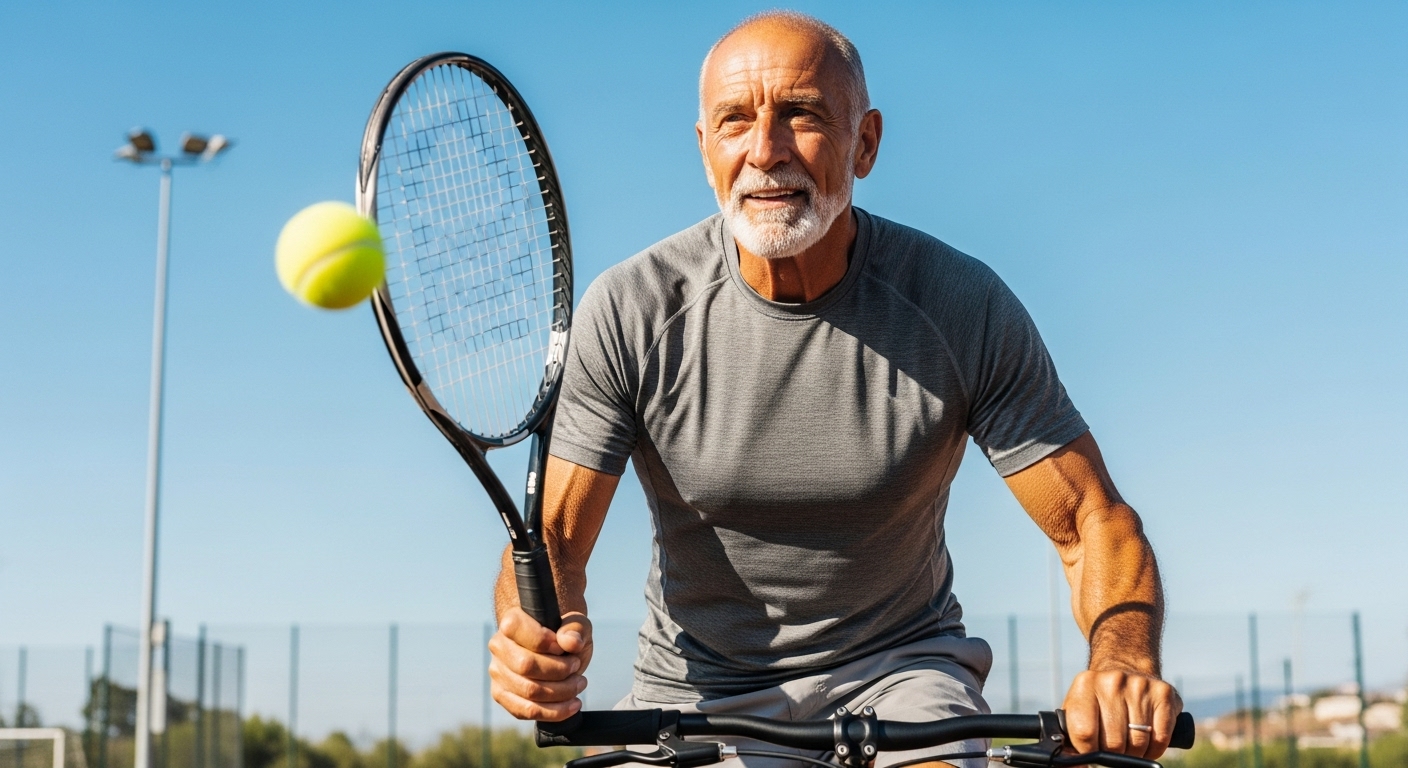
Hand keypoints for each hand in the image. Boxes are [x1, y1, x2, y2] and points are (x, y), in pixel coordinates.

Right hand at [488, 608, 592, 720]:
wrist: (557, 651)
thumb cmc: (565, 635)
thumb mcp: (577, 624)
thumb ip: (575, 629)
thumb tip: (570, 643)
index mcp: (512, 622)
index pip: (523, 634)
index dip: (548, 643)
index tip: (565, 648)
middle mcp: (499, 646)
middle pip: (526, 665)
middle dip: (559, 670)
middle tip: (576, 667)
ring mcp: (498, 672)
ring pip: (529, 691)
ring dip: (561, 692)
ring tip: (579, 685)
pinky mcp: (502, 695)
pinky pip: (526, 711)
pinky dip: (553, 712)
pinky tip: (571, 705)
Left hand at [1063, 669, 1182, 758]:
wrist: (1126, 668)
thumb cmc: (1098, 700)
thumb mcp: (1077, 710)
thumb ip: (1072, 738)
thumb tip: (1075, 765)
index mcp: (1085, 684)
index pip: (1084, 734)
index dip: (1088, 751)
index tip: (1091, 752)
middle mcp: (1113, 681)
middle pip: (1113, 743)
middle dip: (1113, 754)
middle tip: (1112, 748)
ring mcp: (1140, 685)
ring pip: (1138, 743)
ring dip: (1134, 753)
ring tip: (1128, 743)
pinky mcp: (1164, 694)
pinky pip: (1160, 739)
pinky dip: (1153, 749)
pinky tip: (1146, 741)